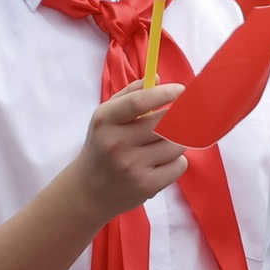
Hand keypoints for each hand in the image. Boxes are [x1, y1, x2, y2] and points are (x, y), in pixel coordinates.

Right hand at [70, 83, 187, 221]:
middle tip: (180, 118)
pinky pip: (179, 165)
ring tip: (162, 145)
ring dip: (177, 142)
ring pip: (177, 144)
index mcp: (106, 120)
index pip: (139, 102)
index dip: (164, 93)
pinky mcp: (146, 185)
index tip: (181, 90)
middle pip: (166, 123)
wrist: (89, 190)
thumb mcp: (106, 117)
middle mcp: (117, 143)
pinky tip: (161, 163)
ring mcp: (132, 166)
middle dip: (179, 118)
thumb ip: (130, 94)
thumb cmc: (102, 146)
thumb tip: (159, 79)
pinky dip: (176, 162)